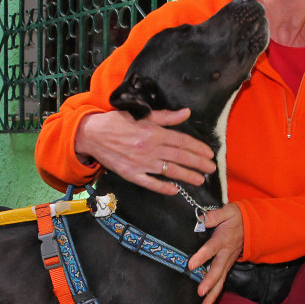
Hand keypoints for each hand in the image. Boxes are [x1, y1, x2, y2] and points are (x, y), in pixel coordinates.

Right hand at [75, 109, 216, 194]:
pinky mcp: (131, 174)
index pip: (182, 141)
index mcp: (154, 132)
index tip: (209, 153)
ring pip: (169, 171)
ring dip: (187, 176)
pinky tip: (174, 190)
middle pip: (180, 157)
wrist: (92, 134)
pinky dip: (162, 187)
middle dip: (198, 163)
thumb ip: (166, 117)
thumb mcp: (142, 115)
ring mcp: (141, 163)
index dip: (197, 148)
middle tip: (212, 168)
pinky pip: (150, 183)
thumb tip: (186, 113)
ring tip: (200, 180)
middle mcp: (150, 149)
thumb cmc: (117, 122)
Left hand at [188, 204, 242, 303]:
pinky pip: (221, 282)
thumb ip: (214, 216)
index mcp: (223, 239)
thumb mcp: (228, 211)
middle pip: (217, 270)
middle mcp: (226, 254)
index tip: (191, 265)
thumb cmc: (237, 217)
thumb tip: (201, 219)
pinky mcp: (227, 267)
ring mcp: (228, 262)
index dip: (202, 256)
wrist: (252, 226)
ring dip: (212, 295)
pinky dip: (214, 295)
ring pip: (220, 281)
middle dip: (209, 283)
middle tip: (200, 293)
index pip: (211, 248)